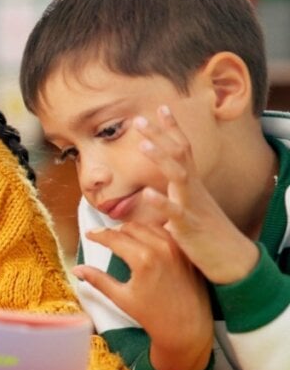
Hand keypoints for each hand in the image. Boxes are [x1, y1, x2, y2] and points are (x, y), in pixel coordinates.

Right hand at [73, 221, 212, 369]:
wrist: (187, 330)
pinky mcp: (187, 254)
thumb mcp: (121, 298)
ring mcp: (177, 250)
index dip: (98, 234)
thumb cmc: (153, 317)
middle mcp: (161, 249)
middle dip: (115, 231)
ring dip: (134, 229)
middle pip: (131, 227)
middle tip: (105, 238)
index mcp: (143, 259)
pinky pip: (167, 234)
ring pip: (150, 226)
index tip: (89, 235)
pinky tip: (145, 242)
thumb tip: (77, 269)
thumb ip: (98, 280)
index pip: (114, 237)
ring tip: (124, 238)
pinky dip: (153, 233)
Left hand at [134, 106, 259, 283]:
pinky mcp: (190, 227)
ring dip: (161, 158)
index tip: (158, 109)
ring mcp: (193, 206)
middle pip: (179, 155)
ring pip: (179, 176)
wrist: (231, 260)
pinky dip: (161, 201)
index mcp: (191, 185)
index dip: (171, 129)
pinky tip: (147, 192)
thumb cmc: (206, 236)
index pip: (183, 150)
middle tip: (139, 118)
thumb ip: (169, 199)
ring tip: (143, 143)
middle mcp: (193, 190)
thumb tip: (149, 193)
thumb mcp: (185, 211)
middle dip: (160, 135)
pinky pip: (175, 212)